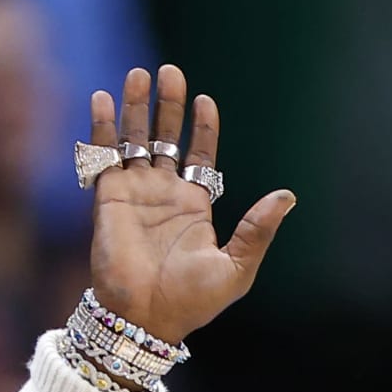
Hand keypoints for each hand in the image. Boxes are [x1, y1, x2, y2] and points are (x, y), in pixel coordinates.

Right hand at [87, 65, 296, 342]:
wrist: (146, 319)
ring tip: (139, 74)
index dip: (203, 127)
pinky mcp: (108, 199)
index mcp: (195, 206)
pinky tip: (105, 98)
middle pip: (165, 136)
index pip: (200, 155)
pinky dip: (103, 127)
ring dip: (136, 107)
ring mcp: (134, 194)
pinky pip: (104, 156)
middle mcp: (163, 194)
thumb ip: (258, 229)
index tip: (205, 100)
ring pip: (134, 140)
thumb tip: (288, 195)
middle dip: (167, 105)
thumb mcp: (236, 266)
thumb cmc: (192, 301)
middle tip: (169, 72)